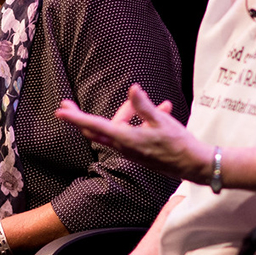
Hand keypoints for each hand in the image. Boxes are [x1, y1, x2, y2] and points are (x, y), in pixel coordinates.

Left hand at [56, 84, 214, 183]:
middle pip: (97, 129)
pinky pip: (132, 133)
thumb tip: (132, 89)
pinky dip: (141, 122)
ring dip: (129, 113)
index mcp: (127, 139)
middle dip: (82, 117)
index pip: (95, 126)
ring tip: (161, 106)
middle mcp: (125, 147)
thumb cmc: (179, 144)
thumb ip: (144, 105)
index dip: (76, 118)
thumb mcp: (162, 121)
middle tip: (67, 105)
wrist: (195, 165)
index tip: (61, 111)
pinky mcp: (139, 153)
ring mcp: (131, 151)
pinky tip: (163, 112)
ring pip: (118, 128)